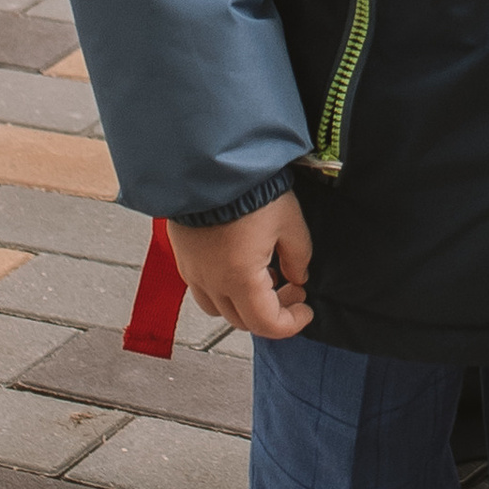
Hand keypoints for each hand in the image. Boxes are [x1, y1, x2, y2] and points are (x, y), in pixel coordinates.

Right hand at [169, 189, 312, 338]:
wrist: (210, 164)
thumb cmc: (249, 189)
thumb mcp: (290, 222)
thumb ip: (298, 257)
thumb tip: (298, 277)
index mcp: (240, 279)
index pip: (266, 325)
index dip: (292, 323)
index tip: (305, 309)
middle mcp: (212, 281)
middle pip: (242, 321)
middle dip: (273, 313)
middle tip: (292, 289)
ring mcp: (193, 271)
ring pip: (219, 309)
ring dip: (246, 304)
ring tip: (266, 278)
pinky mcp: (184, 257)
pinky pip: (203, 289)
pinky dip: (225, 289)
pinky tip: (241, 265)